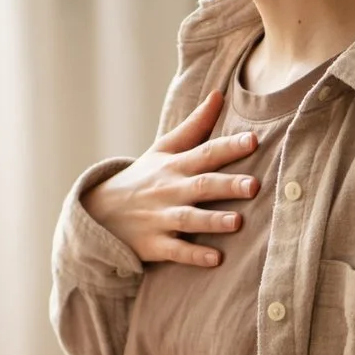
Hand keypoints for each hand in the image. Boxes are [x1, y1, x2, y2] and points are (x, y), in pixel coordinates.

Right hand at [82, 89, 257, 267]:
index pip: (205, 152)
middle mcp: (170, 190)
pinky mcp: (154, 245)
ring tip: (237, 222)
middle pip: (201, 186)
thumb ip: (195, 125)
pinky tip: (215, 259)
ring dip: (213, 221)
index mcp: (175, 166)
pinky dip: (194, 255)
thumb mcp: (163, 149)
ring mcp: (161, 218)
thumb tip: (219, 95)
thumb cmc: (143, 177)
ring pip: (189, 219)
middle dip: (227, 185)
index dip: (228, 147)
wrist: (100, 212)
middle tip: (253, 186)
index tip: (253, 140)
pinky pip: (176, 251)